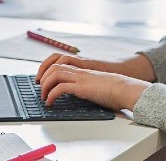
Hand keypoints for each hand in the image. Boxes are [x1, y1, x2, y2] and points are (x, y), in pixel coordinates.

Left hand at [35, 54, 155, 110]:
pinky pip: (61, 87)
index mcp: (83, 70)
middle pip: (54, 66)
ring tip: (43, 97)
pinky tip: (50, 102)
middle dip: (43, 76)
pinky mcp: (82, 87)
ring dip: (45, 85)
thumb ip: (88, 87)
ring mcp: (81, 78)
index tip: (43, 80)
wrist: (125, 89)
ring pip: (55, 74)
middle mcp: (80, 71)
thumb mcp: (98, 86)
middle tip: (39, 89)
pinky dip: (52, 95)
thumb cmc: (116, 90)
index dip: (48, 70)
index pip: (60, 63)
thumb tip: (82, 96)